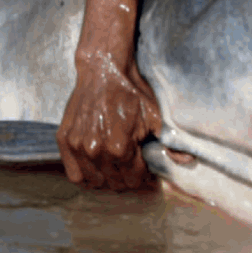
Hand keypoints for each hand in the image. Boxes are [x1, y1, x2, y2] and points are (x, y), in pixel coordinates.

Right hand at [58, 54, 163, 189]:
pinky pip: (74, 173)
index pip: (133, 181)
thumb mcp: (156, 116)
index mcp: (120, 148)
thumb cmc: (130, 91)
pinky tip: (96, 166)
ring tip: (115, 164)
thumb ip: (171, 142)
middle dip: (126, 176)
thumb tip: (187, 161)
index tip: (144, 166)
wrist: (104, 69)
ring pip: (94, 181)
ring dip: (107, 177)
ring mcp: (77, 146)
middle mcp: (96, 151)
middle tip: (131, 164)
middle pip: (115, 183)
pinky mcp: (65, 140)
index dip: (143, 176)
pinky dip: (85, 174)